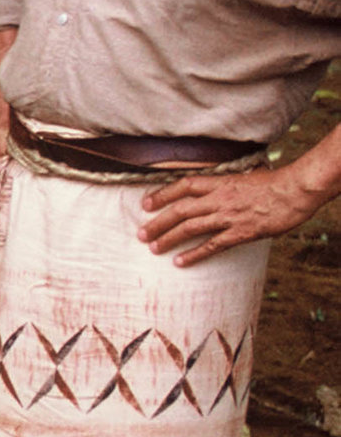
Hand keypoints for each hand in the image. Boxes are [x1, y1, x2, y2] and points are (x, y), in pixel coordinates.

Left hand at [138, 166, 322, 265]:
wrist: (296, 191)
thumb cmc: (275, 183)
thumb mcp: (247, 174)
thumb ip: (228, 181)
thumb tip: (219, 182)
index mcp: (220, 182)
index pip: (184, 186)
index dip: (162, 194)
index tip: (145, 204)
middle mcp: (219, 199)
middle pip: (180, 210)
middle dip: (157, 223)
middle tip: (140, 234)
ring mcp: (228, 216)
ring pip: (190, 228)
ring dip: (169, 238)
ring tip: (153, 248)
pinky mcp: (240, 233)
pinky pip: (212, 245)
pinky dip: (194, 254)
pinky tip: (180, 262)